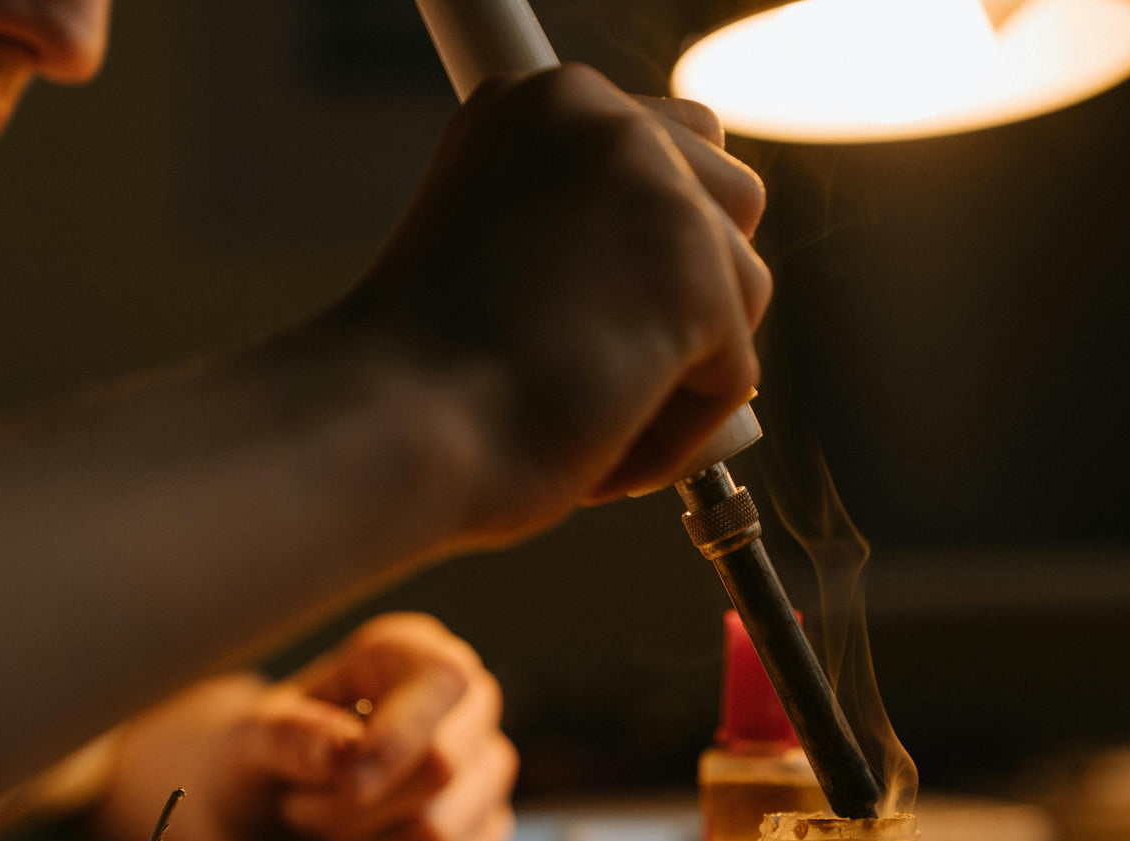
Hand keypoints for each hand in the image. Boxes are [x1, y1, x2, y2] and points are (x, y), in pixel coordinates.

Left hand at [279, 612, 516, 840]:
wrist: (266, 810)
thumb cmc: (267, 755)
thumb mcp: (250, 735)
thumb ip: (286, 735)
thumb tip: (339, 751)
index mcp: (416, 655)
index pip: (444, 683)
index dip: (395, 740)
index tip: (342, 784)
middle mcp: (467, 707)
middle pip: (442, 767)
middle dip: (355, 808)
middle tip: (302, 807)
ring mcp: (484, 775)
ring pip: (441, 833)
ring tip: (327, 830)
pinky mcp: (484, 837)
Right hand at [325, 64, 770, 545]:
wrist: (388, 427)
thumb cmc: (420, 371)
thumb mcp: (498, 241)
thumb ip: (579, 219)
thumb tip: (661, 263)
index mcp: (544, 101)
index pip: (669, 145)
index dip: (647, 246)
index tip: (582, 310)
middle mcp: (605, 118)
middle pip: (730, 203)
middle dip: (689, 291)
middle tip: (598, 362)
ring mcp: (659, 192)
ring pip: (741, 295)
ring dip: (679, 373)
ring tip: (580, 414)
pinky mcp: (700, 280)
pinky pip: (734, 380)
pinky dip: (676, 438)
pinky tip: (596, 450)